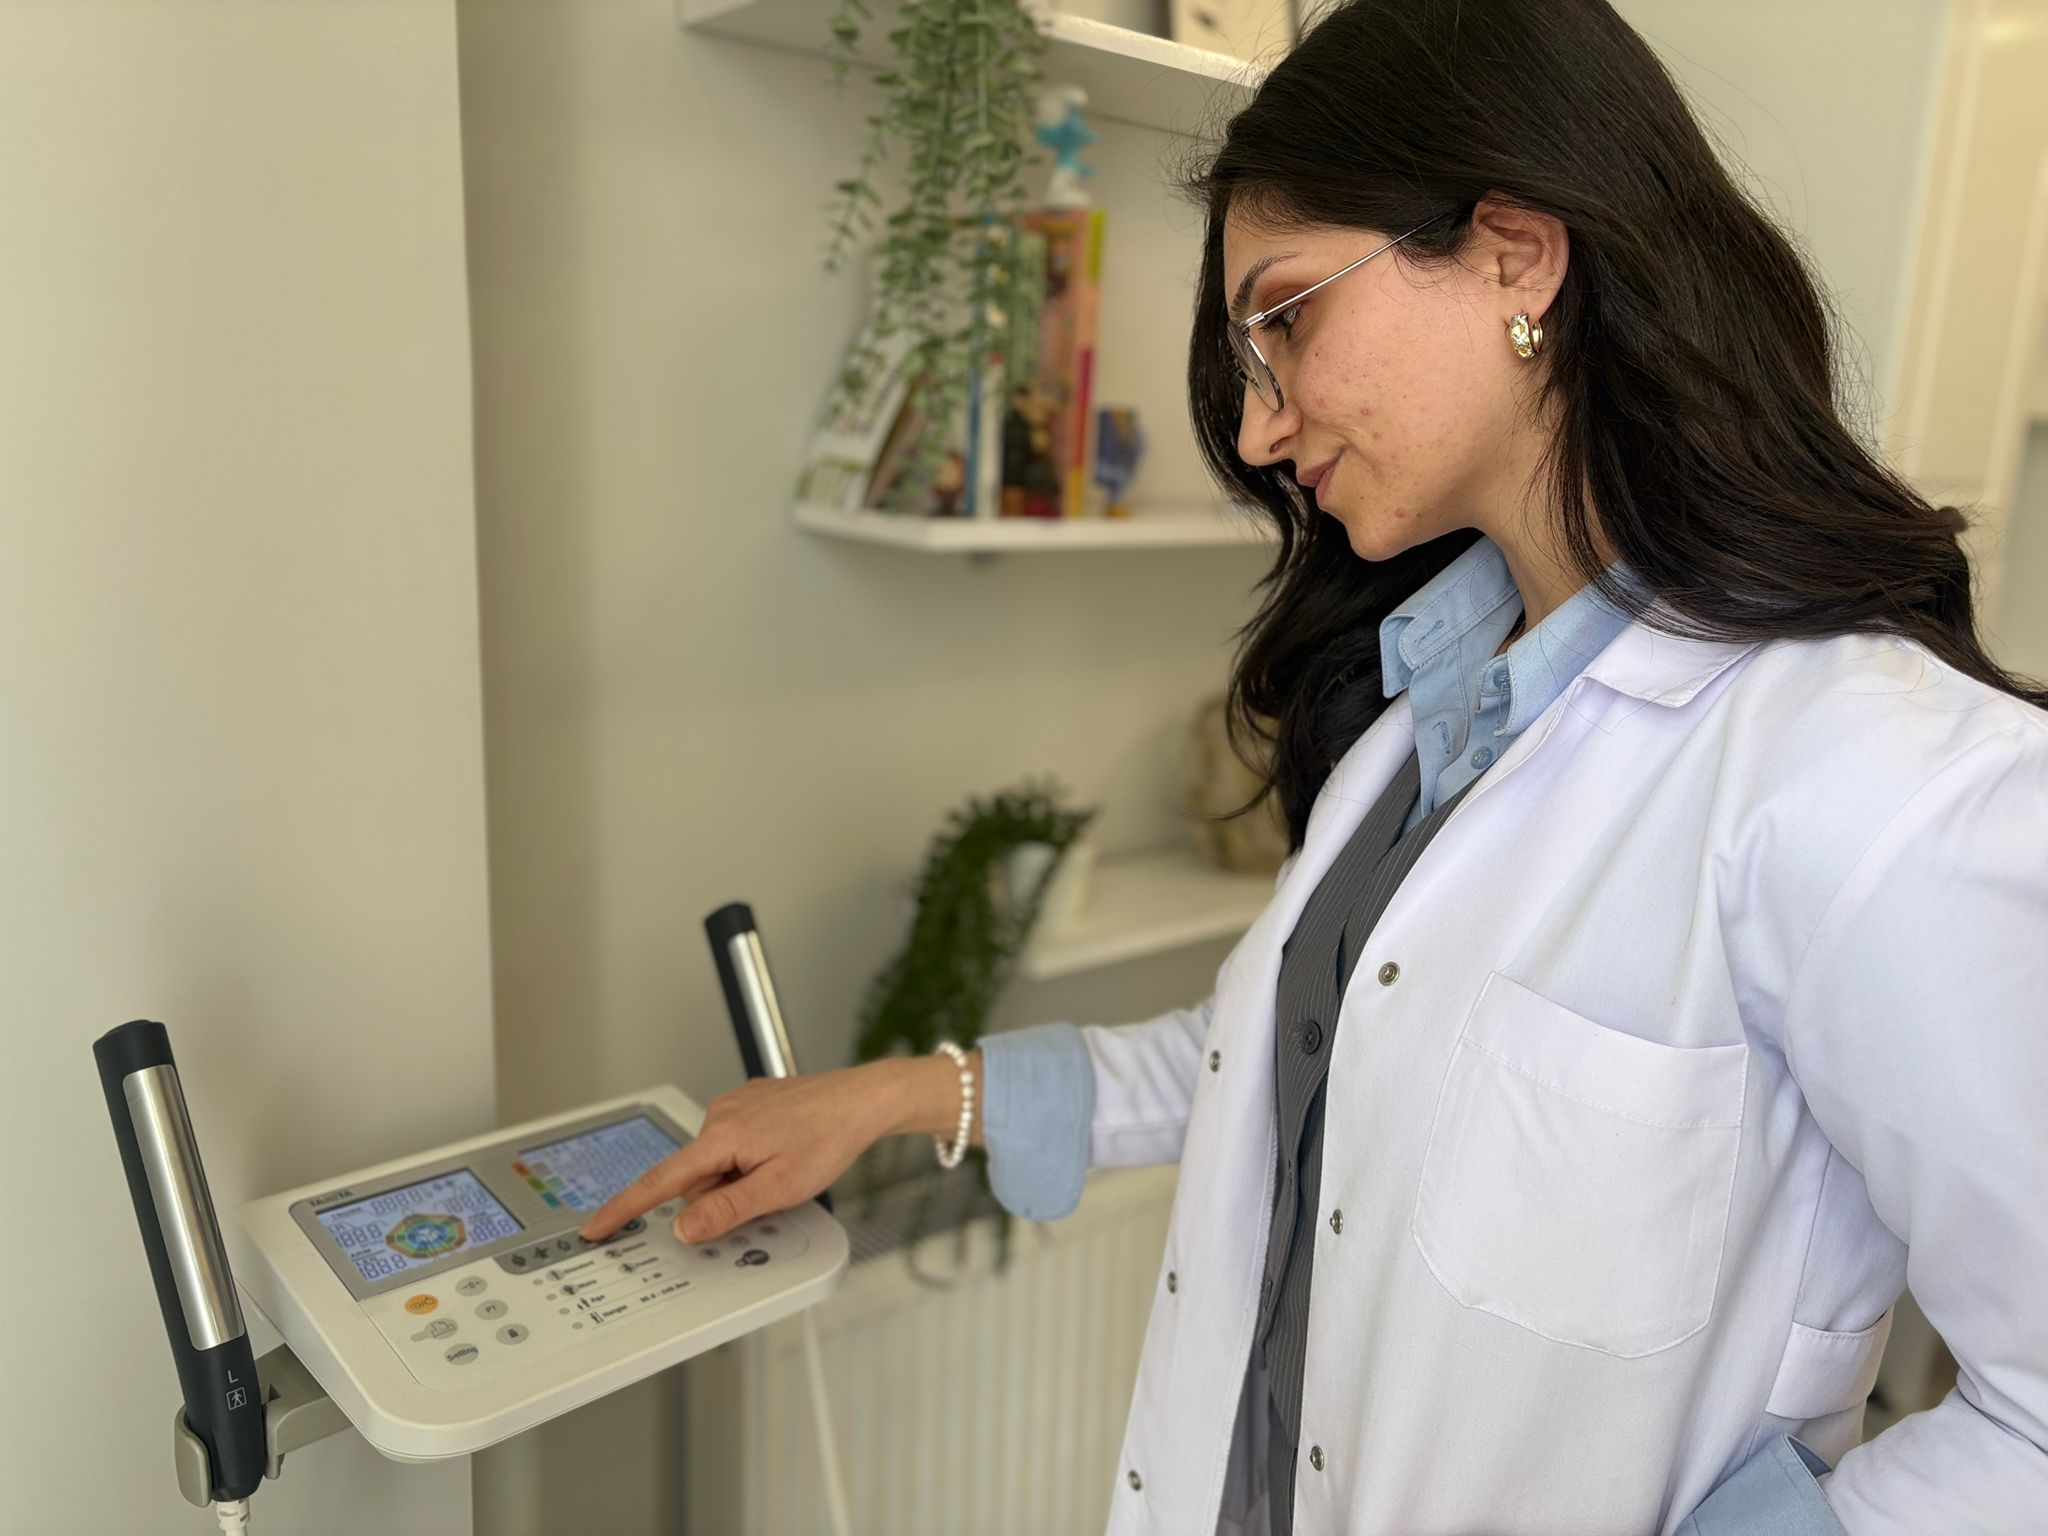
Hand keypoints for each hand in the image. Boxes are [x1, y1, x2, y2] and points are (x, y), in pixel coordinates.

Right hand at [576, 1058, 967, 1245]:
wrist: (863, 1100)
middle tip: (767, 1190)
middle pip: (695, 1178)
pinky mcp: (750, 1104)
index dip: (625, 1209)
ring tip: (783, 1166)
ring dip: (739, 1177)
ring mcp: (735, 1105)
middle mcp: (720, 1114)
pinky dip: (748, 1159)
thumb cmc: (829, 1138)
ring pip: (716, 1164)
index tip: (596, 1228)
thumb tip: (683, 1227)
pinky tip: (782, 1152)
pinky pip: (733, 1145)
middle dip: (720, 1195)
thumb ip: (727, 1210)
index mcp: (721, 1136)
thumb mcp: (779, 1187)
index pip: (660, 1182)